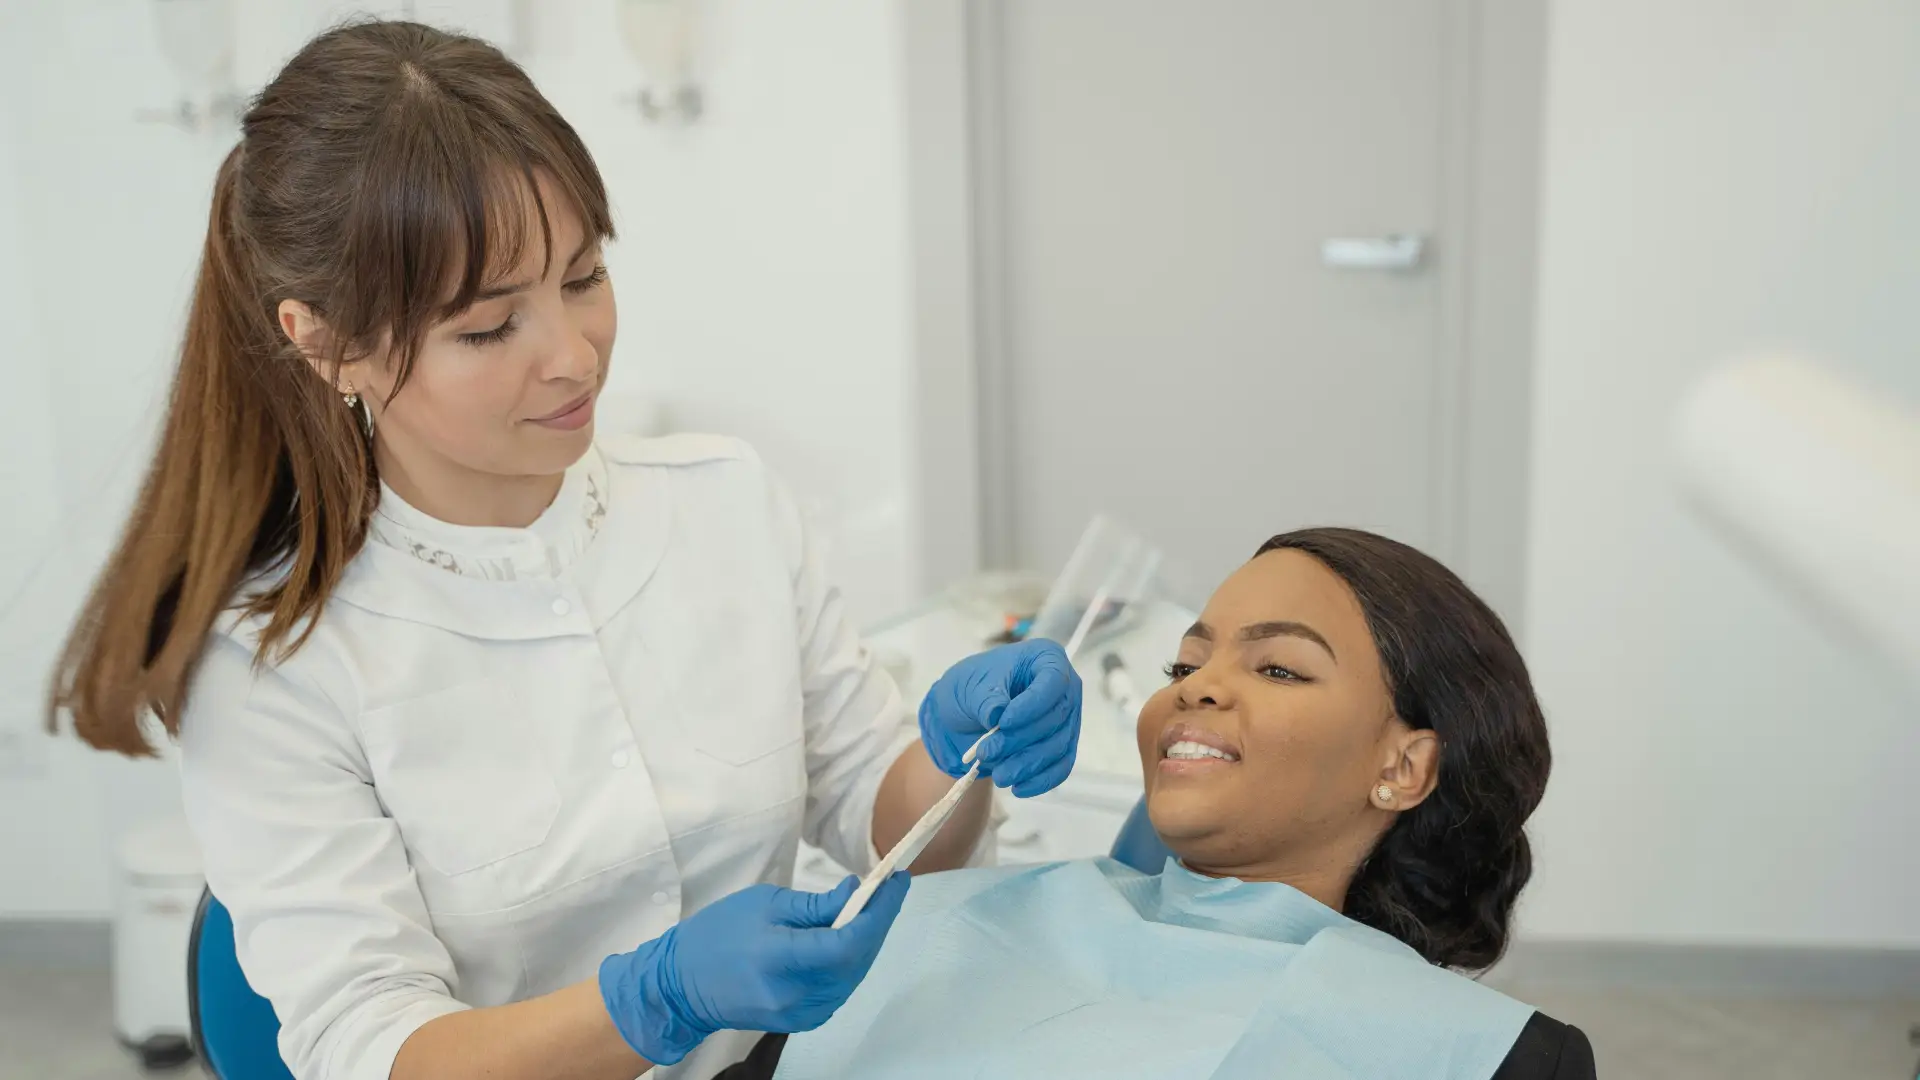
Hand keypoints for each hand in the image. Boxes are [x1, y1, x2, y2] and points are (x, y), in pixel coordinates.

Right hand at [597, 873, 909, 1065]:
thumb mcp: (765, 904)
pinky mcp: (801, 1021)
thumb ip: (815, 905)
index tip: (897, 881)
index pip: (849, 942)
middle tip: (892, 888)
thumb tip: (856, 893)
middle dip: (880, 921)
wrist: (682, 985)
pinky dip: (852, 961)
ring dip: (869, 941)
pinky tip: (853, 936)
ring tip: (876, 908)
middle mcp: (796, 994)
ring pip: (854, 976)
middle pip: (858, 959)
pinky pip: (840, 989)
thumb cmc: (717, 935)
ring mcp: (800, 1014)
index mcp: (782, 960)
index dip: (880, 912)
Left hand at [919, 639, 1082, 796]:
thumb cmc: (972, 688)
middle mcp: (1065, 687)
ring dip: (1028, 764)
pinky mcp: (1062, 746)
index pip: (1053, 680)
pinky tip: (1018, 789)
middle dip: (1020, 740)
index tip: (1003, 723)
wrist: (966, 715)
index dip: (1032, 705)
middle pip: (1055, 717)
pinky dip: (1041, 780)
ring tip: (998, 775)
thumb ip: (985, 698)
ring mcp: (1067, 719)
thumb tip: (997, 715)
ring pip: (1058, 746)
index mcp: (1045, 658)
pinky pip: (1061, 766)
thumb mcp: (970, 686)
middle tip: (986, 752)